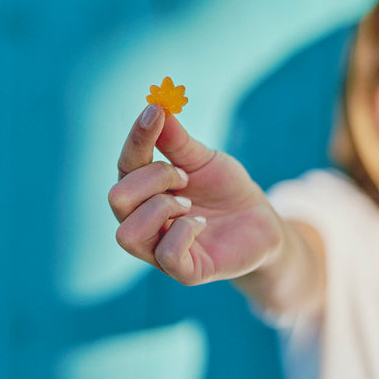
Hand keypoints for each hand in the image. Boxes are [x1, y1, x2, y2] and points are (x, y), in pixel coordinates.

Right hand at [108, 105, 284, 284]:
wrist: (260, 221)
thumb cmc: (226, 189)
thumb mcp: (204, 160)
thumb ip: (177, 141)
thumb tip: (156, 107)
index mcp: (145, 193)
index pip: (126, 166)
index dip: (138, 138)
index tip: (155, 111)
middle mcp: (144, 222)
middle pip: (118, 199)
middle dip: (153, 177)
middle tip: (185, 176)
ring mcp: (160, 250)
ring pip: (128, 233)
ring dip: (161, 207)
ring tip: (190, 203)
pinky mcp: (186, 271)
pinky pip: (167, 255)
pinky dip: (184, 232)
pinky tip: (201, 223)